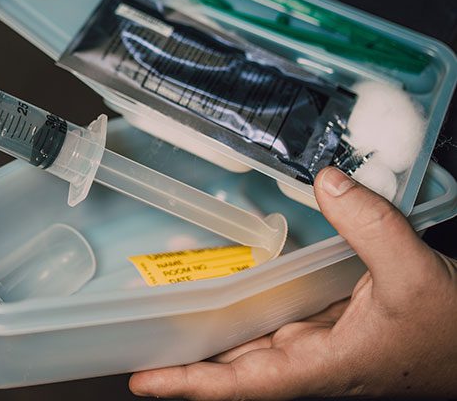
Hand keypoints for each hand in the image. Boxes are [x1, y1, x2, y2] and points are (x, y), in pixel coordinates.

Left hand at [130, 167, 456, 399]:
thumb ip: (371, 224)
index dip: (189, 384)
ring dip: (209, 321)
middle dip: (184, 347)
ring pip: (250, 338)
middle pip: (232, 362)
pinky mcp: (329, 327)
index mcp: (323, 366)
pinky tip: (225, 279)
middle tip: (136, 324)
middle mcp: (311, 361)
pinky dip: (246, 300)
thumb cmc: (456, 332)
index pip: (243, 384)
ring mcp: (318, 345)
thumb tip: (326, 180)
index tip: (141, 380)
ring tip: (166, 295)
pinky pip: (275, 316)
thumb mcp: (417, 273)